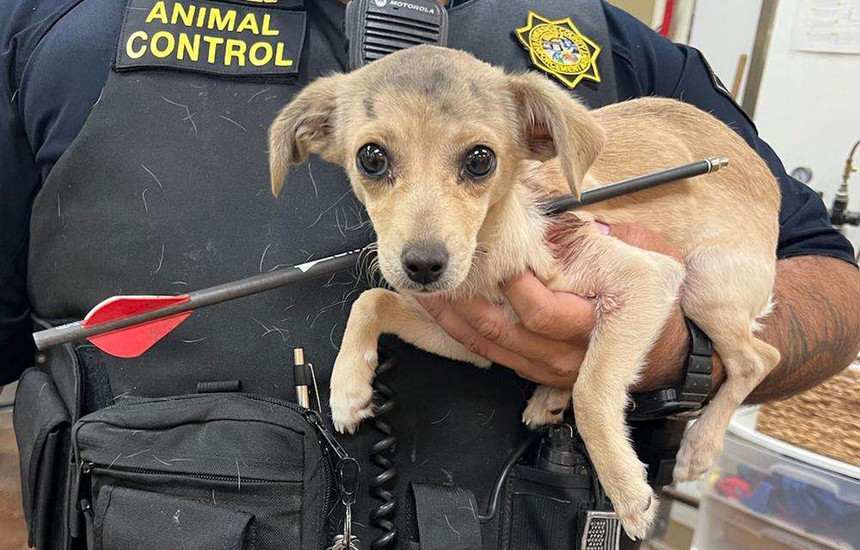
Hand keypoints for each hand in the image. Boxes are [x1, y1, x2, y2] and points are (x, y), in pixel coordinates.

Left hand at [418, 222, 695, 390]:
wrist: (669, 354)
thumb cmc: (656, 301)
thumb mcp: (644, 258)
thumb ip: (603, 238)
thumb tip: (558, 219)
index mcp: (593, 324)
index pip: (541, 311)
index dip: (512, 286)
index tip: (490, 255)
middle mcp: (566, 354)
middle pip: (504, 330)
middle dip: (466, 301)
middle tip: (443, 270)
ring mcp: (547, 368)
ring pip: (489, 346)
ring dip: (453, 318)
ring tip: (426, 289)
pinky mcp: (534, 372)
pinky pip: (489, 355)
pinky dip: (462, 333)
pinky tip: (441, 312)